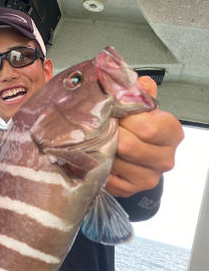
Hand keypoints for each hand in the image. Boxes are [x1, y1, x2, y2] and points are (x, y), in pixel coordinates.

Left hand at [106, 77, 184, 196]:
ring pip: (115, 161)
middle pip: (129, 146)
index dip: (125, 118)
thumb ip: (139, 92)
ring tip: (98, 140)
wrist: (140, 154)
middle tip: (101, 126)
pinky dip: (98, 165)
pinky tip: (98, 156)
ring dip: (102, 149)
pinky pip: (107, 176)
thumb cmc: (141, 127)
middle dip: (110, 133)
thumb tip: (129, 81)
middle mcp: (165, 158)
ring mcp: (148, 177)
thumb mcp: (144, 107)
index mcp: (172, 134)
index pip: (147, 127)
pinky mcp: (130, 189)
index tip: (114, 113)